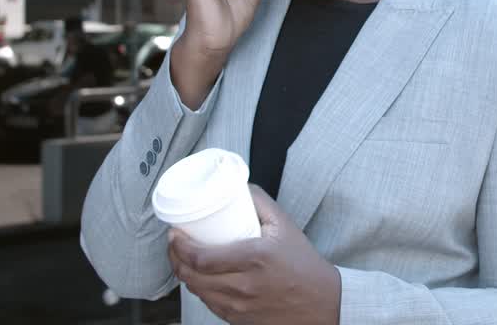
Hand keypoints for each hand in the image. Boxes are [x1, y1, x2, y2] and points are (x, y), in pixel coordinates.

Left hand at [168, 185, 340, 324]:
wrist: (322, 302)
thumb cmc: (304, 265)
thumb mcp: (284, 226)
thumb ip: (259, 202)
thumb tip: (237, 186)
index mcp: (254, 259)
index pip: (201, 258)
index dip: (179, 247)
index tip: (174, 234)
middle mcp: (244, 286)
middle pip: (192, 277)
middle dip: (175, 259)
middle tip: (174, 244)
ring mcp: (240, 307)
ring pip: (197, 292)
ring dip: (185, 274)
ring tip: (184, 259)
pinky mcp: (239, 320)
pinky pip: (209, 305)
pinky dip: (200, 290)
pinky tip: (200, 278)